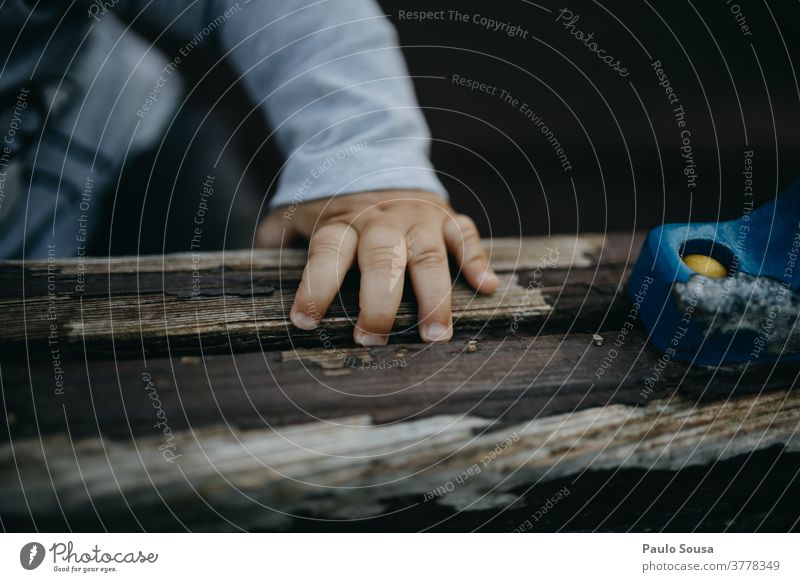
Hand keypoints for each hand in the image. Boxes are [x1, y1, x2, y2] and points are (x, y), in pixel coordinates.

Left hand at [256, 190, 497, 344]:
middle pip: (381, 259)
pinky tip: (486, 288)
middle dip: (379, 301)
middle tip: (373, 339)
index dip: (315, 288)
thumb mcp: (296, 215)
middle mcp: (380, 220)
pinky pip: (465, 236)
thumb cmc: (331, 205)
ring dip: (434, 295)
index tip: (304, 323)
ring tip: (436, 336)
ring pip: (428, 255)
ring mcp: (416, 218)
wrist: (373, 156)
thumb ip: (274, 241)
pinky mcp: (445, 217)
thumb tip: (246, 271)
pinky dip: (476, 261)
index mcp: (340, 221)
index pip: (326, 254)